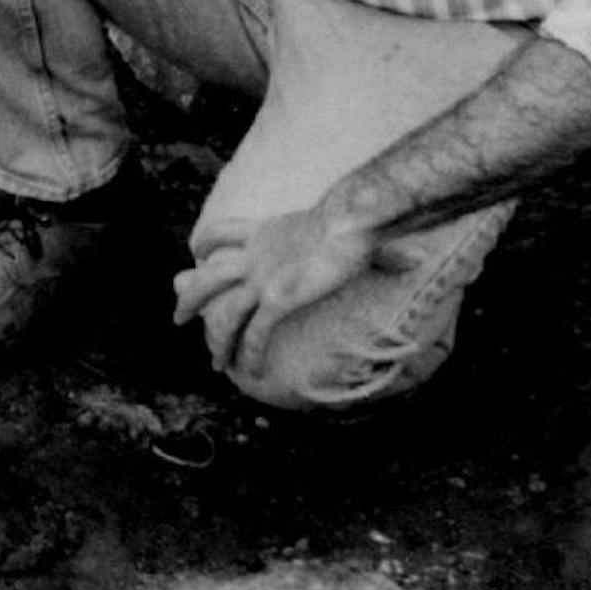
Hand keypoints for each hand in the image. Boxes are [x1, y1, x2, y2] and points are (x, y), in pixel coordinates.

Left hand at [170, 202, 374, 377]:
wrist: (352, 219)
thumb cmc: (356, 219)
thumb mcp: (350, 227)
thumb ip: (367, 244)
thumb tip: (412, 258)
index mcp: (264, 231)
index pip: (222, 232)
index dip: (205, 244)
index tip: (196, 255)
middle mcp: (255, 255)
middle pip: (209, 277)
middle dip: (190, 297)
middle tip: (178, 317)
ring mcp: (263, 278)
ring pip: (224, 313)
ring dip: (216, 338)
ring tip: (213, 361)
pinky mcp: (277, 299)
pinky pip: (255, 332)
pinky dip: (248, 352)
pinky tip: (247, 371)